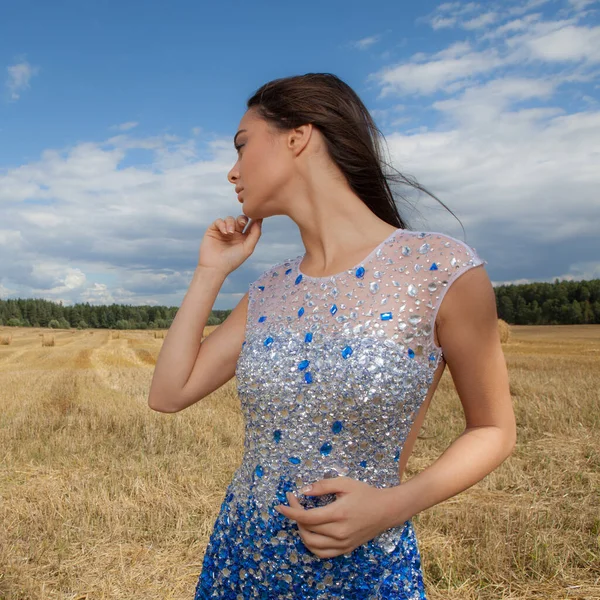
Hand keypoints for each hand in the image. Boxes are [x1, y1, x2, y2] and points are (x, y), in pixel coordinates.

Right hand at [197, 214, 262, 274]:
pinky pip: (219, 221)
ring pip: (230, 219)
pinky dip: (222, 224)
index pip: (250, 226)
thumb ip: (255, 234)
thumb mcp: (248, 248)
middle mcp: (234, 234)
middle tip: (242, 223)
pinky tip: (224, 232)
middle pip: (240, 220)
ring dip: (231, 223)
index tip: (257, 215)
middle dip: (242, 219)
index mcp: (243, 239)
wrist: (215, 266)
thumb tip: (259, 220)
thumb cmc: (232, 260)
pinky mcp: (213, 230)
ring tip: (229, 233)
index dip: (254, 220)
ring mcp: (224, 231)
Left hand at [274, 476, 396, 558]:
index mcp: (338, 514)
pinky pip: (322, 553)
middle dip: (295, 516)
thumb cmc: (365, 493)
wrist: (386, 510)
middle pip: (307, 529)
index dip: (291, 511)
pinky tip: (310, 533)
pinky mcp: (345, 549)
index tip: (281, 504)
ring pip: (312, 544)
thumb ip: (323, 485)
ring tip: (301, 517)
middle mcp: (339, 532)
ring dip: (301, 531)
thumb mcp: (345, 483)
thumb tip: (304, 491)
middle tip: (294, 503)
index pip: (306, 516)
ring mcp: (342, 543)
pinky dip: (311, 545)